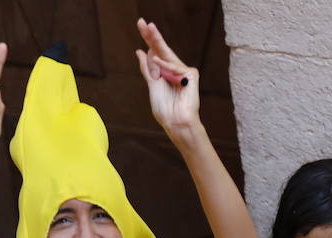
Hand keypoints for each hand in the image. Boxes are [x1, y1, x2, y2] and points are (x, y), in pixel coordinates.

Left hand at [135, 19, 199, 136]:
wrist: (176, 122)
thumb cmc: (165, 110)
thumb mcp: (152, 86)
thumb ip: (148, 69)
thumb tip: (141, 51)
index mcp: (163, 72)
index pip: (155, 52)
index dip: (148, 39)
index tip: (140, 24)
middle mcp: (173, 69)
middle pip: (161, 49)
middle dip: (151, 35)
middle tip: (142, 22)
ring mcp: (183, 71)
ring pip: (166, 54)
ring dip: (156, 40)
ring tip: (148, 28)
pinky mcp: (191, 75)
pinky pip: (175, 66)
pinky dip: (166, 66)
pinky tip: (156, 60)